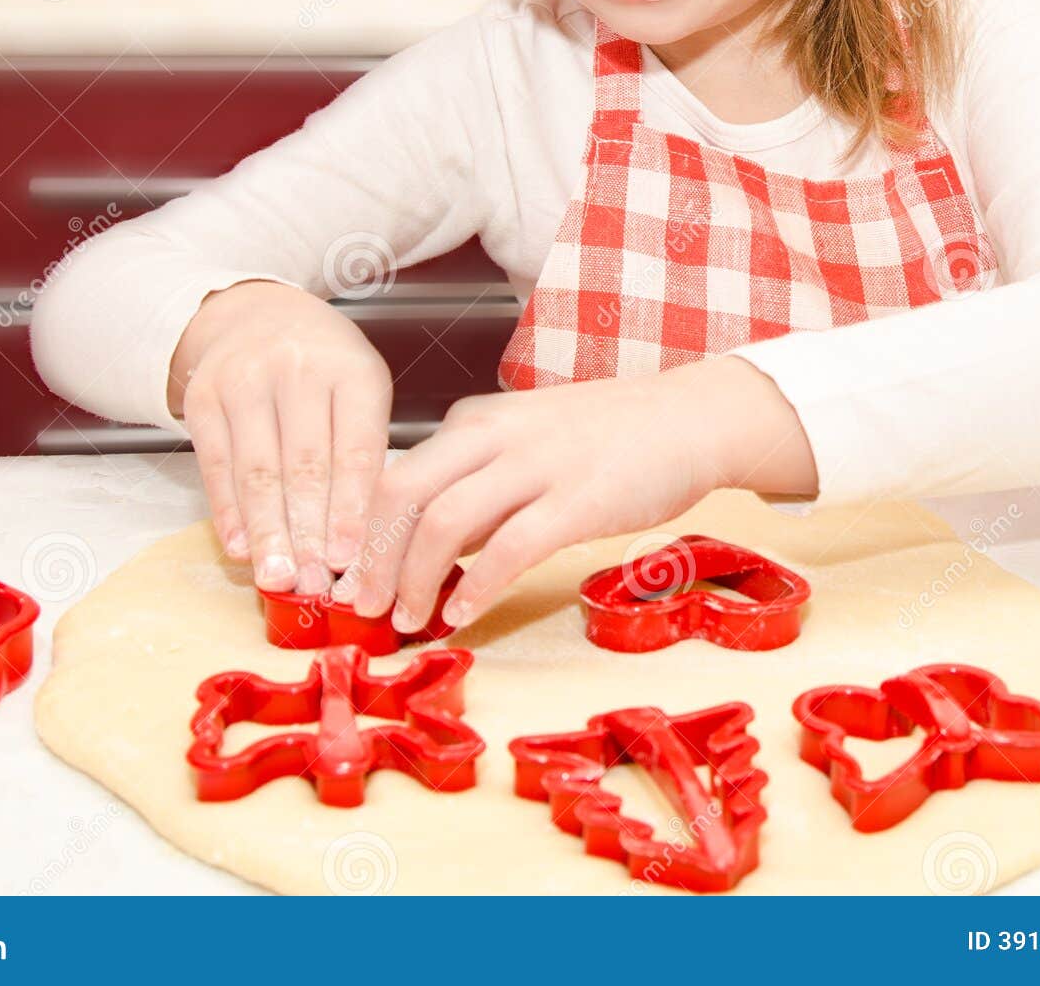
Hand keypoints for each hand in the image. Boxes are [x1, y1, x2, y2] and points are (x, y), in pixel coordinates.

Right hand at [167, 279, 392, 593]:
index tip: (347, 560)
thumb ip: (362, 455)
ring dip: (268, 533)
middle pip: (303, 466)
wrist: (259, 314)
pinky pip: (215, 465)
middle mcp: (297, 369)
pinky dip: (228, 513)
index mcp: (351, 370)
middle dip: (307, 533)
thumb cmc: (325, 366)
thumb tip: (357, 544)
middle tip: (312, 585)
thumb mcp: (361, 391)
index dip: (349, 511)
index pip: (352, 450)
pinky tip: (241, 549)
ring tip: (278, 578)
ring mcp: (244, 379)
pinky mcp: (204, 397)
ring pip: (257, 471)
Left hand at [331, 353, 813, 631]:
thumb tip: (428, 550)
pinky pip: (509, 547)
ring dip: (414, 578)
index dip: (362, 531)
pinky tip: (464, 615)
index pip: (396, 473)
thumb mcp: (527, 444)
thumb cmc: (608, 437)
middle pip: (402, 492)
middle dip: (371, 556)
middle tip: (359, 607)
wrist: (691, 419)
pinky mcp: (578, 500)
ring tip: (407, 621)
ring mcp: (537, 464)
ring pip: (445, 520)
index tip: (347, 577)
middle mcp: (495, 435)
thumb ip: (478, 486)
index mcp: (476, 421)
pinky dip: (476, 586)